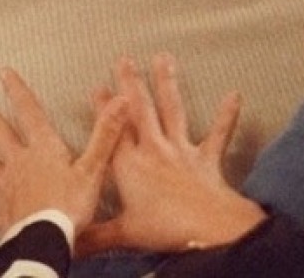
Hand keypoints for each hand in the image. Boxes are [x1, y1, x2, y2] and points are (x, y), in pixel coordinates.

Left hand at [0, 67, 127, 237]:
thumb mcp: (94, 168)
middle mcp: (19, 163)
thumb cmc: (72, 206)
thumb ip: (106, 133)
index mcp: (43, 149)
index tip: (3, 71)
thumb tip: (122, 99)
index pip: (29, 113)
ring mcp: (4, 186)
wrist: (47, 241)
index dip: (17, 91)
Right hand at [79, 54, 265, 254]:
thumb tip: (70, 244)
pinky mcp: (206, 159)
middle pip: (139, 110)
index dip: (103, 109)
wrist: (209, 231)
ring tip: (163, 58)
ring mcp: (181, 151)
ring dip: (167, 84)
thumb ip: (95, 237)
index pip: (112, 131)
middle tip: (124, 60)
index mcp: (130, 166)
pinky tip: (234, 95)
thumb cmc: (166, 229)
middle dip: (130, 84)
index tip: (96, 87)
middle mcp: (154, 151)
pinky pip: (218, 134)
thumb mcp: (124, 234)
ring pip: (172, 110)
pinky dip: (226, 115)